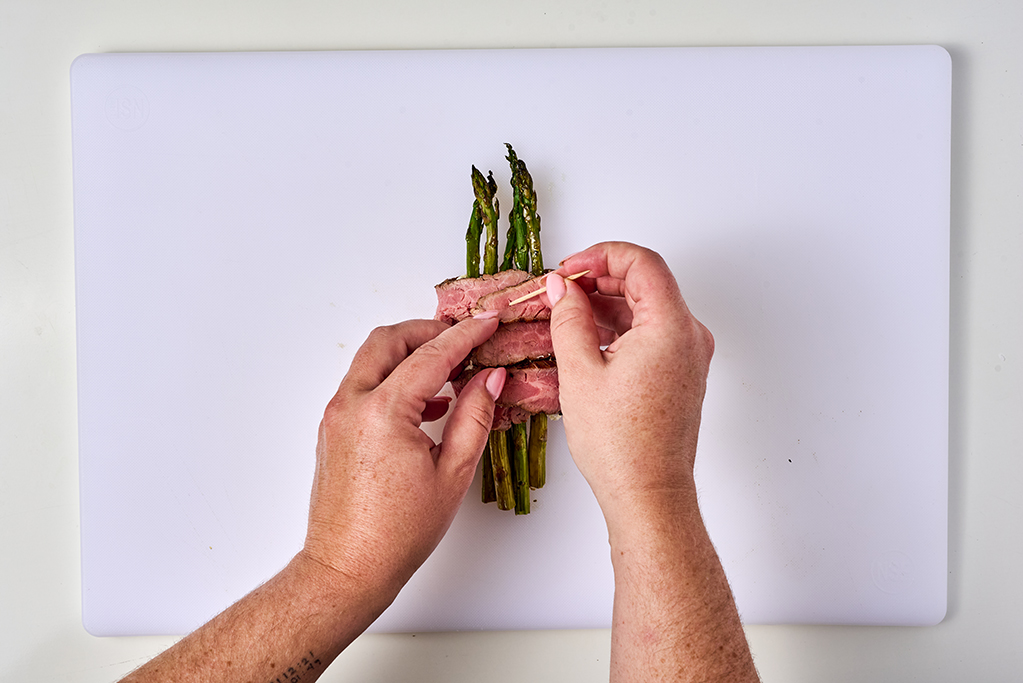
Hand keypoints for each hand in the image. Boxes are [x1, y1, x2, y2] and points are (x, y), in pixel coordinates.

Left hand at [300, 317, 504, 600]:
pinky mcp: (332, 428)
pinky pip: (363, 384)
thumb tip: (489, 379)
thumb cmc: (396, 533)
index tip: (488, 321)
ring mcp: (336, 415)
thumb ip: (473, 416)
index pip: (432, 354)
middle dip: (429, 331)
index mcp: (383, 412)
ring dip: (409, 354)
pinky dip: (393, 377)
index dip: (466, 334)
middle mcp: (352, 404)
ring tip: (451, 372)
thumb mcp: (452, 474)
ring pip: (372, 359)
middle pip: (390, 340)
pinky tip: (426, 402)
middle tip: (465, 338)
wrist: (347, 568)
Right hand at [545, 242, 714, 525]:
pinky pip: (651, 332)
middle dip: (600, 278)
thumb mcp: (581, 371)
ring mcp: (688, 355)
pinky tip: (587, 337)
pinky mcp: (680, 372)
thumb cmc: (621, 445)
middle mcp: (689, 336)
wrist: (648, 494)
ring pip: (647, 307)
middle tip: (561, 289)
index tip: (569, 269)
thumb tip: (562, 288)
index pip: (641, 262)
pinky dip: (620, 326)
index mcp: (671, 327)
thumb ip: (570, 318)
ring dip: (607, 303)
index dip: (600, 255)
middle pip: (646, 281)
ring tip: (567, 314)